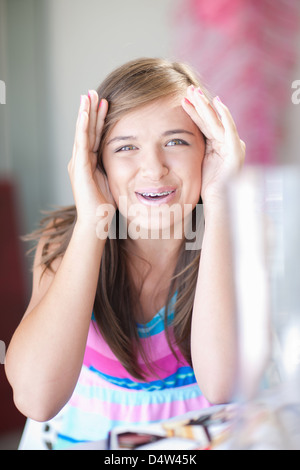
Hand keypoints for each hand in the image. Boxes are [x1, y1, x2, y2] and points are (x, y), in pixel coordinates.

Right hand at [68, 91, 114, 225]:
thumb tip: (132, 162)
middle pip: (87, 130)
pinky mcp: (79, 167)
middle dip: (91, 110)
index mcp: (89, 163)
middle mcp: (81, 160)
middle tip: (93, 92)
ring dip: (86, 113)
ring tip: (88, 95)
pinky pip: (82, 142)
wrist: (96, 222)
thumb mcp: (113, 182)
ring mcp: (78, 163)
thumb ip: (116, 169)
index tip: (104, 102)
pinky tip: (86, 113)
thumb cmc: (105, 207)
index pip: (94, 136)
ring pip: (82, 132)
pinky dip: (84, 126)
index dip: (99, 119)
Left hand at [182, 86, 244, 205]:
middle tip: (188, 88)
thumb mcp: (197, 164)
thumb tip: (173, 143)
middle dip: (199, 103)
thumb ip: (193, 152)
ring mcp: (233, 146)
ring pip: (218, 121)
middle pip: (211, 119)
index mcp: (217, 146)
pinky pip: (229, 129)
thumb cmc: (206, 188)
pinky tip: (216, 102)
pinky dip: (223, 115)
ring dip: (206, 106)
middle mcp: (227, 143)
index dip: (194, 112)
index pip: (204, 124)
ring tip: (194, 92)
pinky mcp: (235, 151)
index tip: (181, 99)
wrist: (218, 203)